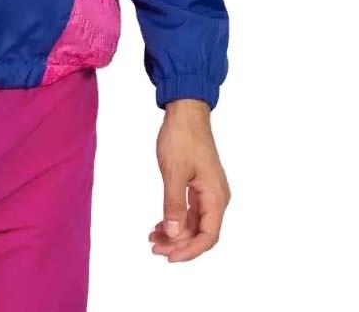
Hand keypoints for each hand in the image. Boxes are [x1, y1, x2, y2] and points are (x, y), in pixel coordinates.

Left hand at [149, 99, 229, 261]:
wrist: (186, 111)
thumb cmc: (182, 137)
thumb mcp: (174, 172)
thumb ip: (174, 205)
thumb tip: (175, 235)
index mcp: (216, 197)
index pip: (208, 236)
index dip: (189, 251)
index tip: (168, 257)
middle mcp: (216, 197)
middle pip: (201, 232)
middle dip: (178, 244)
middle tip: (153, 248)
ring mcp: (208, 191)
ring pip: (194, 222)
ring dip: (175, 233)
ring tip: (152, 238)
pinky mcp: (199, 184)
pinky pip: (190, 210)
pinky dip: (176, 219)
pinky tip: (159, 225)